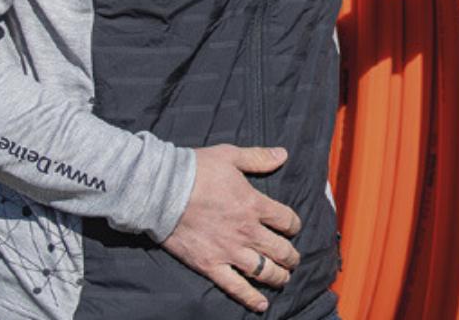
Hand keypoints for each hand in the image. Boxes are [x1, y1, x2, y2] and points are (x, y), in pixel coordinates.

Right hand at [161, 144, 300, 312]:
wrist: (164, 192)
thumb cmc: (197, 170)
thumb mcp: (231, 156)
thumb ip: (259, 158)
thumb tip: (283, 154)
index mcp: (254, 204)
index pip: (286, 220)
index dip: (294, 225)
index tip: (293, 227)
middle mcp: (246, 231)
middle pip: (280, 249)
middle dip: (291, 256)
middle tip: (293, 260)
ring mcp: (229, 251)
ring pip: (263, 271)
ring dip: (278, 277)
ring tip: (283, 278)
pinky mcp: (211, 265)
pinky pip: (236, 287)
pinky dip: (251, 298)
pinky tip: (262, 304)